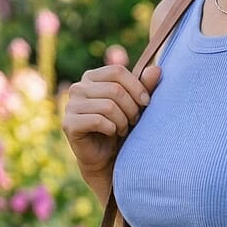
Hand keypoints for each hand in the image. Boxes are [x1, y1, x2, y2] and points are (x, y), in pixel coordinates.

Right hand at [61, 63, 160, 187]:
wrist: (106, 157)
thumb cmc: (121, 126)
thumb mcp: (136, 105)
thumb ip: (145, 87)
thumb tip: (157, 69)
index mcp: (92, 77)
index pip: (117, 71)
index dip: (136, 86)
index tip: (146, 102)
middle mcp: (78, 88)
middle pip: (115, 90)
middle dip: (131, 108)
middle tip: (133, 121)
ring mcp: (70, 105)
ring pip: (108, 106)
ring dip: (122, 121)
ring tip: (123, 129)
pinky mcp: (69, 124)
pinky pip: (97, 120)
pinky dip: (111, 129)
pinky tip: (111, 133)